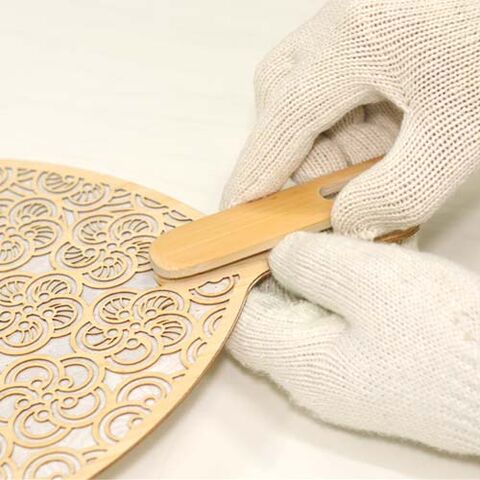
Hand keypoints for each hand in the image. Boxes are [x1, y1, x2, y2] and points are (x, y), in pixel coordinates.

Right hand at [222, 0, 479, 238]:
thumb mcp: (457, 135)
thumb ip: (398, 193)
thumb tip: (346, 224)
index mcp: (351, 47)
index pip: (282, 125)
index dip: (256, 175)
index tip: (235, 212)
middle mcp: (332, 31)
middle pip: (284, 113)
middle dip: (307, 162)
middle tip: (341, 192)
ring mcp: (340, 27)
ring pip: (304, 103)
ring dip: (333, 143)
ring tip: (385, 155)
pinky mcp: (354, 33)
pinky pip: (327, 89)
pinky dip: (348, 124)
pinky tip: (389, 130)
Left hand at [227, 233, 479, 454]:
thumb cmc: (437, 330)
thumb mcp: (368, 282)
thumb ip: (311, 264)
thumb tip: (277, 254)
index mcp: (299, 362)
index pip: (238, 321)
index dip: (233, 277)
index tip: (242, 238)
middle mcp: (311, 377)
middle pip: (267, 319)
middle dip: (269, 272)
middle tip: (283, 228)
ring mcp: (339, 375)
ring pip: (299, 318)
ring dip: (301, 279)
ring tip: (312, 238)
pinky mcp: (364, 367)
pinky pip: (329, 323)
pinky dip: (328, 292)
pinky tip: (345, 265)